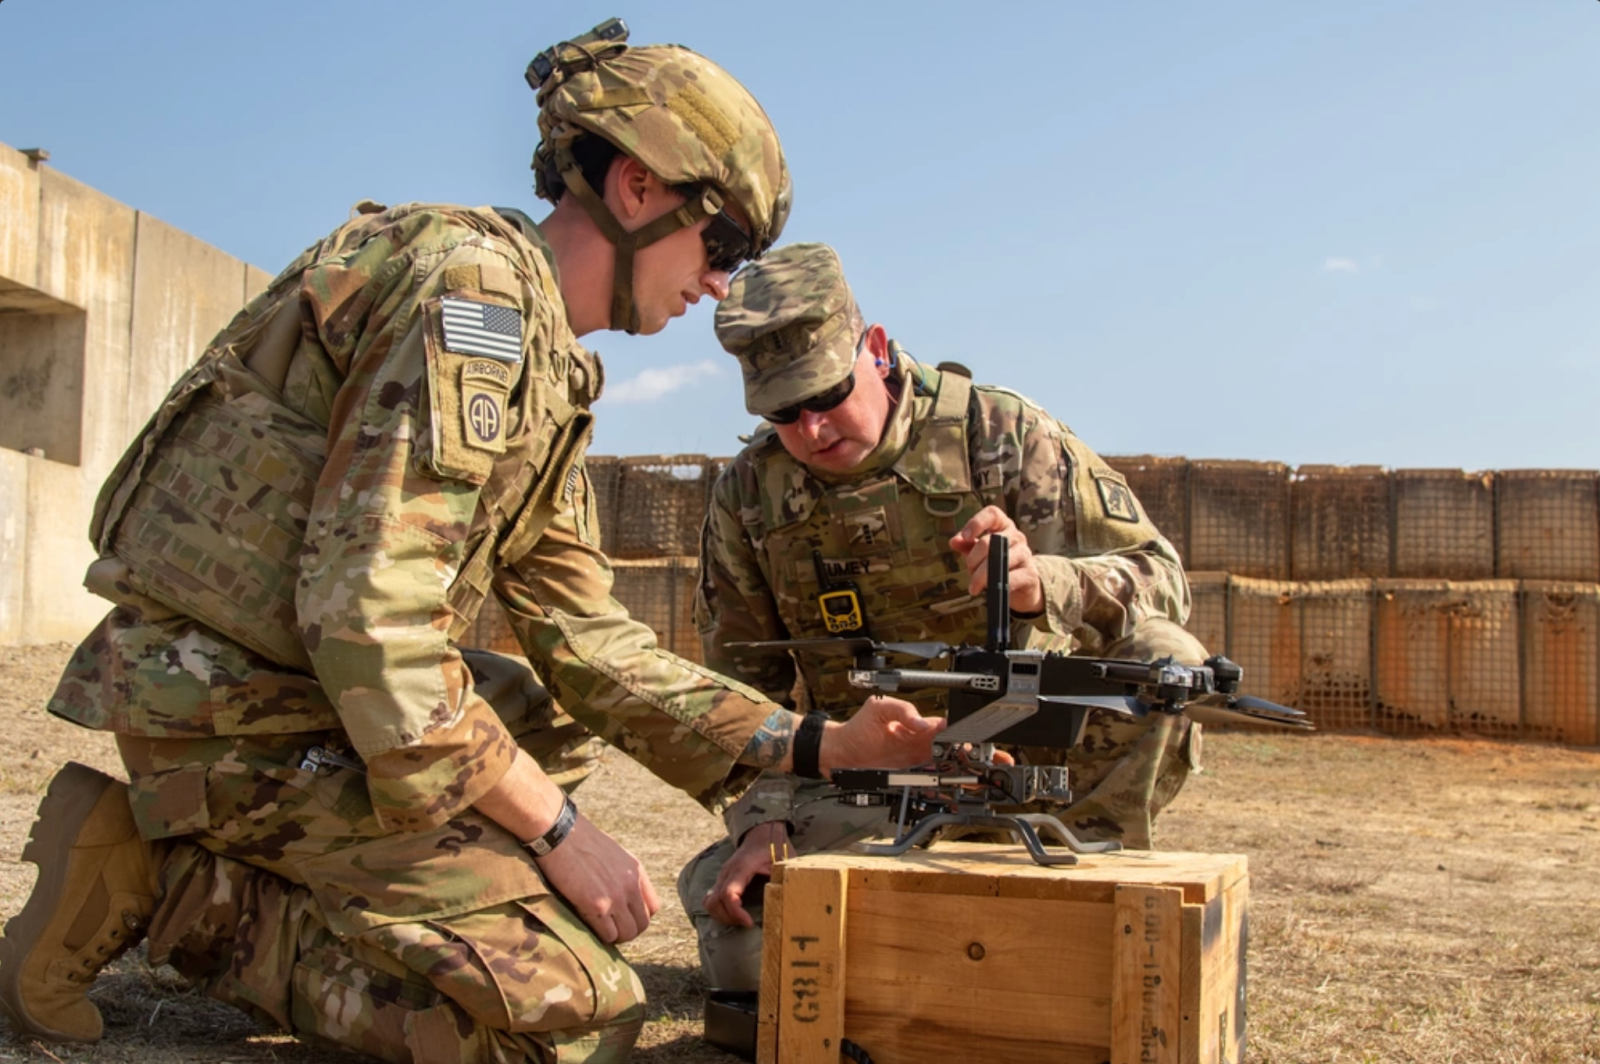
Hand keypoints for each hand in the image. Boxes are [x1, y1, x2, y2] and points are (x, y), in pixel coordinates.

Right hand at [533, 815, 661, 943]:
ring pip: (627, 934)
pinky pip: (607, 935)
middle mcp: (631, 884)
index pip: (653, 908)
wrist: (559, 833)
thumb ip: (621, 873)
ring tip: (598, 931)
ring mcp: (616, 896)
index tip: (622, 918)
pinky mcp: (596, 906)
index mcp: (636, 870)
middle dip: (626, 931)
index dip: (637, 917)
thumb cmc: (577, 840)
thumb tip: (618, 892)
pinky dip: (599, 937)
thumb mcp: (611, 852)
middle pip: (642, 924)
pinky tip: (587, 927)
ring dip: (614, 937)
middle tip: (608, 929)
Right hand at [706, 822, 789, 927]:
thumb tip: (791, 899)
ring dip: (723, 915)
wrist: (763, 832)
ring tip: (741, 920)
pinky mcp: (723, 879)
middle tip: (747, 923)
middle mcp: (728, 872)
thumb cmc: (774, 846)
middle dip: (730, 918)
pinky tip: (733, 915)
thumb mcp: (784, 861)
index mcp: (742, 867)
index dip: (735, 912)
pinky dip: (718, 910)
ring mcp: (723, 875)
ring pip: (710, 901)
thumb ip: (784, 878)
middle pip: (716, 901)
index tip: (749, 923)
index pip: (728, 893)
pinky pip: (711, 898)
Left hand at [821, 695, 944, 776]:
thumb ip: (903, 710)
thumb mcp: (879, 708)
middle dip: (952, 747)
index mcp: (913, 720)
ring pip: (937, 760)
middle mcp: (915, 739)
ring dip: (945, 761)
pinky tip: (935, 771)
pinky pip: (925, 773)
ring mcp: (912, 756)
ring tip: (948, 761)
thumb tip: (923, 723)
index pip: (938, 724)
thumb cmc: (858, 727)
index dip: (949, 728)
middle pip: (943, 743)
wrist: (842, 752)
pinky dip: (933, 773)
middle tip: (957, 750)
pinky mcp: (906, 771)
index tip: (953, 733)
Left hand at [950, 507, 1043, 615]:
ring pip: (999, 561)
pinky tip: (990, 589)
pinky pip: (1010, 578)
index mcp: (1004, 525)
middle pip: (990, 541)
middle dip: (974, 559)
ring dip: (982, 575)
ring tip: (974, 586)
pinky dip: (996, 585)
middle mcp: (1017, 536)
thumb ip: (967, 545)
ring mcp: (1025, 554)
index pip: (992, 514)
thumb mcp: (979, 552)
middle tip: (969, 571)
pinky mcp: (1030, 573)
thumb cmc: (997, 563)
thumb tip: (954, 541)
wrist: (1022, 586)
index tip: (965, 537)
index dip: (977, 523)